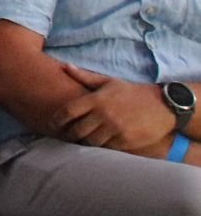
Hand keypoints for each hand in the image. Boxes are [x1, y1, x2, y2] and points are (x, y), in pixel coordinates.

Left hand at [59, 64, 176, 150]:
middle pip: (76, 130)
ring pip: (90, 142)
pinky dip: (100, 148)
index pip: (68, 111)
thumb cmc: (132, 93)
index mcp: (96, 100)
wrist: (163, 106)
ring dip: (83, 143)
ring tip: (78, 143)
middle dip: (68, 135)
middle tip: (64, 137)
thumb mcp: (109, 82)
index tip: (52, 125)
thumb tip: (65, 66)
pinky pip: (106, 148)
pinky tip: (97, 146)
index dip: (56, 120)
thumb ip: (85, 77)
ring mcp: (115, 129)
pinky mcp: (126, 141)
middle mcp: (104, 115)